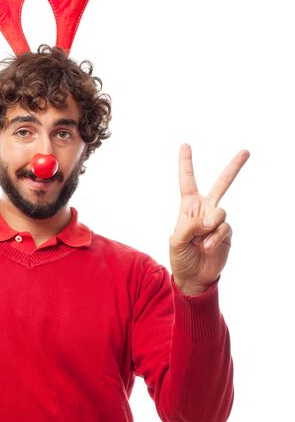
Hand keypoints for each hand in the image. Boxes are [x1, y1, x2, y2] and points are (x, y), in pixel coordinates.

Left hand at [170, 144, 249, 295]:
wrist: (193, 276)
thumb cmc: (180, 257)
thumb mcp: (175, 240)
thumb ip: (189, 226)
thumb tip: (209, 220)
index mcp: (189, 207)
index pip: (187, 181)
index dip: (186, 163)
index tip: (185, 145)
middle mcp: (205, 209)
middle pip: (222, 184)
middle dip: (234, 167)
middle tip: (246, 151)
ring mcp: (217, 221)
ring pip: (219, 212)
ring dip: (208, 227)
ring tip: (199, 240)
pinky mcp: (227, 232)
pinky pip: (223, 228)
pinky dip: (213, 238)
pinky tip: (206, 247)